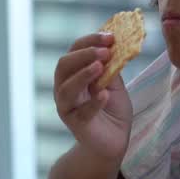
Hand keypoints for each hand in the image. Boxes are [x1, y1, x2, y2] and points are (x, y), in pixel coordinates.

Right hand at [53, 32, 132, 162]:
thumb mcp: (114, 83)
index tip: (111, 37)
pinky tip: (105, 94)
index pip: (75, 51)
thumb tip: (115, 44)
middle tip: (105, 50)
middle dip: (84, 54)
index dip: (90, 41)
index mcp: (73, 74)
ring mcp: (68, 107)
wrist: (114, 141)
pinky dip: (93, 102)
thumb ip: (111, 67)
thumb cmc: (111, 109)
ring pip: (66, 88)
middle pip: (64, 66)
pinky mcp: (76, 125)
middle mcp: (65, 88)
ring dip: (83, 74)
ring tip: (100, 66)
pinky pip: (82, 112)